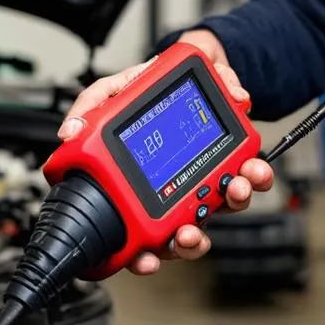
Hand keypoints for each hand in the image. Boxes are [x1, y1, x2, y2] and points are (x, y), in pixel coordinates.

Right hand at [58, 37, 274, 274]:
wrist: (197, 64)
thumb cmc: (155, 86)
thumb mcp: (116, 90)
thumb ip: (93, 105)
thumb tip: (70, 130)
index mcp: (144, 185)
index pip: (139, 233)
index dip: (142, 256)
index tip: (145, 260)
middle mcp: (177, 190)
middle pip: (184, 234)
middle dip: (190, 241)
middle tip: (189, 232)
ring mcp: (209, 178)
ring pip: (221, 209)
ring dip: (229, 204)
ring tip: (231, 188)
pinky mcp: (236, 161)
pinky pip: (249, 179)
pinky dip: (254, 177)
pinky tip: (250, 167)